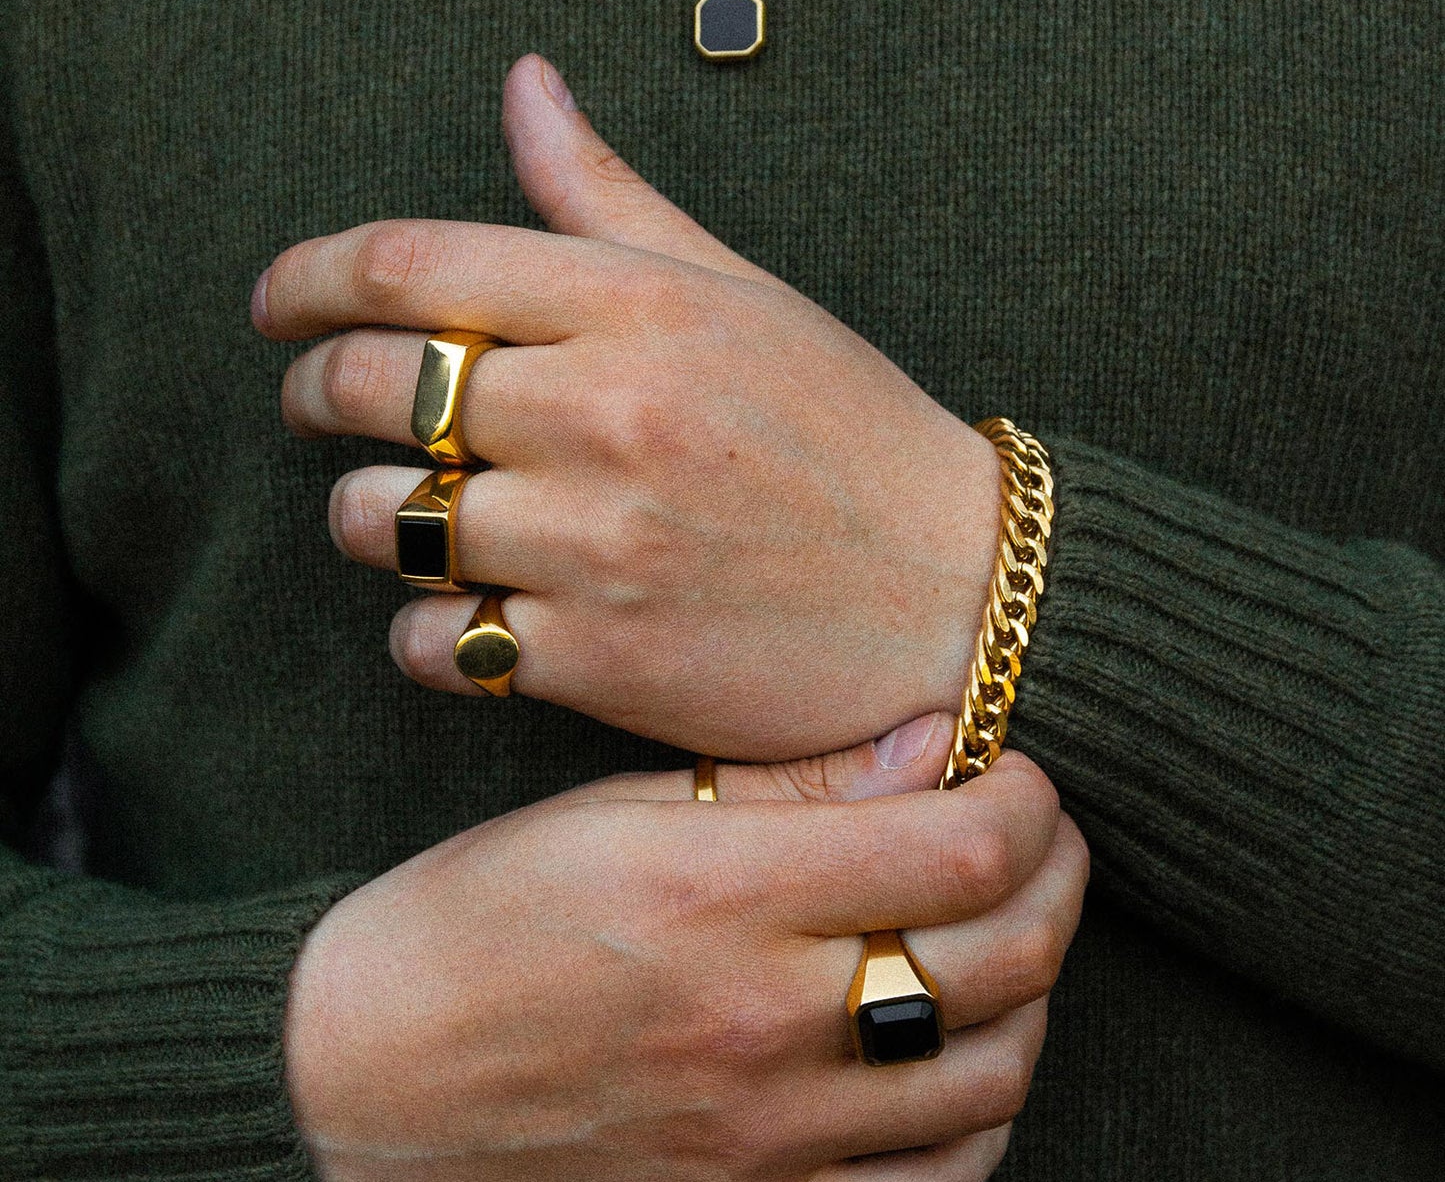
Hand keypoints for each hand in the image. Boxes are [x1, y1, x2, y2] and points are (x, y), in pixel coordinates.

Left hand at [254, 54, 1000, 759]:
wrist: (957, 593)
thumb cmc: (845, 430)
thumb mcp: (738, 291)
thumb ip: (607, 196)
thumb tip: (523, 82)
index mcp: (639, 308)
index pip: (407, 263)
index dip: (305, 279)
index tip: (275, 305)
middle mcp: (607, 416)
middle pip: (368, 388)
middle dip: (312, 392)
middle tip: (319, 403)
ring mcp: (601, 545)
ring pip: (386, 523)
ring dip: (369, 517)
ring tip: (412, 515)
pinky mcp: (604, 661)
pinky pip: (437, 645)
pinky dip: (426, 633)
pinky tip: (469, 615)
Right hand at [284, 744, 1087, 1181]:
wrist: (362, 1083)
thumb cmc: (476, 921)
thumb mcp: (613, 813)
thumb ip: (787, 786)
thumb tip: (932, 746)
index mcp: (720, 897)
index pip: (961, 850)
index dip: (1027, 801)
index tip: (1016, 772)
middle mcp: (762, 1026)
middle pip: (1005, 957)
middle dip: (1053, 878)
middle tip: (1036, 836)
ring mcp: (768, 1142)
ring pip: (996, 1074)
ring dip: (1031, 990)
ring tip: (999, 930)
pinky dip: (980, 1108)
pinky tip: (952, 1046)